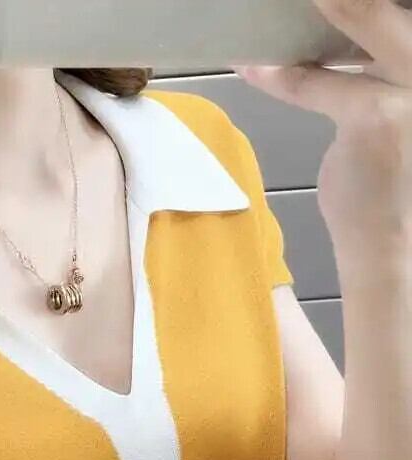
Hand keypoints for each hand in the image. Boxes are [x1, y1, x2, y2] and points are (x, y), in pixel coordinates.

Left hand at [230, 0, 411, 269]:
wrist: (392, 244)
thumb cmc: (388, 186)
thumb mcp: (390, 118)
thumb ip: (373, 77)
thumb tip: (331, 43)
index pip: (403, 18)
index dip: (374, 3)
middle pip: (394, 9)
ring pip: (366, 24)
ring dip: (328, 6)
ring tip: (287, 1)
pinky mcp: (379, 116)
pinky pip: (318, 83)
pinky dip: (281, 78)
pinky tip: (254, 69)